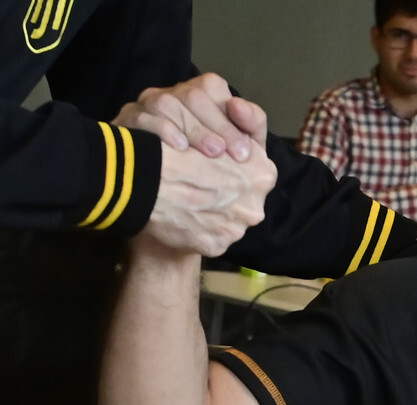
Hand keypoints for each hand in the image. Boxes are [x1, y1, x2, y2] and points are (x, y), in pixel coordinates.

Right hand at [114, 72, 266, 161]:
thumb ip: (250, 126)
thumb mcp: (237, 147)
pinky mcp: (127, 119)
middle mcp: (173, 94)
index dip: (230, 119)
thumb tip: (239, 106)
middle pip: (193, 95)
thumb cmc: (208, 164)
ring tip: (211, 154)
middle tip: (227, 155)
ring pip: (166, 103)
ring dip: (193, 129)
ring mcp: (147, 104)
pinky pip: (142, 117)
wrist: (159, 184)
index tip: (244, 153)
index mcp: (200, 94)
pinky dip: (163, 131)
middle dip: (216, 126)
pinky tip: (179, 149)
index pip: (213, 88)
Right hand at [145, 141, 276, 256]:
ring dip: (215, 214)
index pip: (260, 175)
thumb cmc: (179, 152)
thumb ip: (242, 149)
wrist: (143, 180)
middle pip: (247, 202)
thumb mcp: (217, 136)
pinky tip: (185, 217)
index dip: (237, 171)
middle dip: (229, 196)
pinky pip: (212, 239)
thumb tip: (245, 156)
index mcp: (262, 176)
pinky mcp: (216, 247)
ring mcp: (235, 230)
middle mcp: (256, 207)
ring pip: (230, 221)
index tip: (218, 169)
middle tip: (202, 187)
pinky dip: (201, 230)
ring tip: (190, 202)